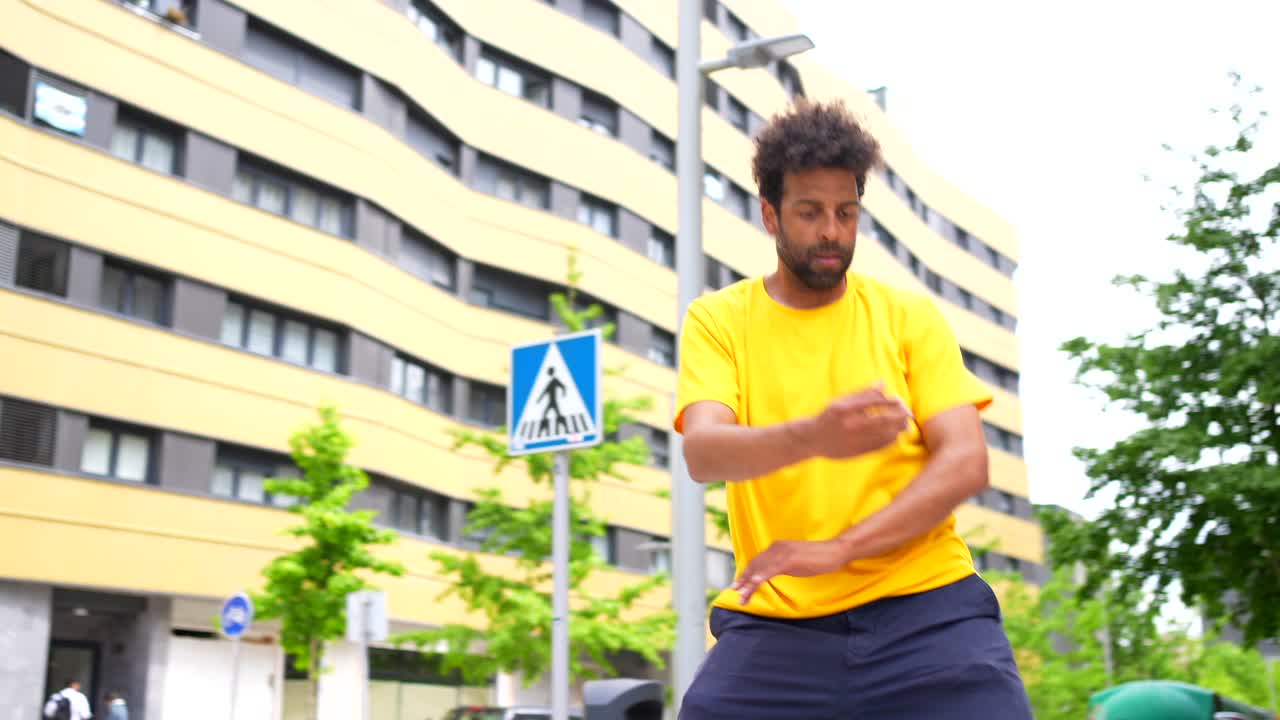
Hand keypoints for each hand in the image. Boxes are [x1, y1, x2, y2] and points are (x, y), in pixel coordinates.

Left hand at [732, 539, 850, 604]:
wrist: (834, 551)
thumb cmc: (817, 558)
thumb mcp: (794, 562)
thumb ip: (782, 565)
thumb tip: (771, 573)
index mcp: (776, 547)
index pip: (757, 562)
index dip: (746, 574)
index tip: (738, 586)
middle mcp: (776, 547)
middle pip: (755, 565)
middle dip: (744, 580)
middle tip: (736, 594)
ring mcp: (783, 552)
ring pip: (760, 569)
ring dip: (749, 584)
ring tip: (742, 597)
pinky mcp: (790, 559)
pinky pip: (772, 570)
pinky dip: (761, 576)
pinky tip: (753, 584)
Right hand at [796, 384, 911, 458]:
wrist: (813, 439)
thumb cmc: (829, 416)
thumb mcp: (842, 401)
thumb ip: (862, 393)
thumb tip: (883, 385)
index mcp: (846, 409)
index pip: (875, 402)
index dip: (891, 402)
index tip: (900, 401)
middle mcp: (850, 424)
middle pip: (883, 420)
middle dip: (899, 416)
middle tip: (909, 414)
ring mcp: (854, 439)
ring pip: (883, 435)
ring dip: (898, 429)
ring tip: (905, 425)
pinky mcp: (857, 452)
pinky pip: (879, 446)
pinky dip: (890, 441)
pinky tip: (895, 436)